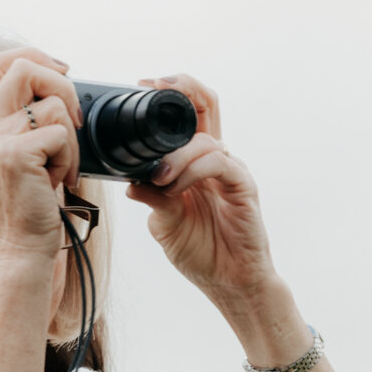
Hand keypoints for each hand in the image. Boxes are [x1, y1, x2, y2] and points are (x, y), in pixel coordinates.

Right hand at [0, 48, 82, 260]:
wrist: (22, 244)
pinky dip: (70, 158)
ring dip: (71, 139)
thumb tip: (61, 84)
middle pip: (24, 66)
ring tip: (59, 166)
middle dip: (62, 86)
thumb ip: (30, 118)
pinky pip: (61, 134)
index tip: (61, 72)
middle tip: (73, 121)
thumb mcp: (27, 152)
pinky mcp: (12, 154)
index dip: (32, 55)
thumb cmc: (31, 201)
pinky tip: (57, 179)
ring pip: (53, 106)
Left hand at [120, 74, 278, 303]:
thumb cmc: (203, 252)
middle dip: (182, 89)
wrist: (230, 283)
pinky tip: (176, 187)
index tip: (142, 88)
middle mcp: (215, 161)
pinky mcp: (243, 187)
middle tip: (154, 89)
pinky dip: (193, 171)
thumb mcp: (164, 223)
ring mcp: (231, 172)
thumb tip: (128, 180)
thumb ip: (151, 198)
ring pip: (205, 140)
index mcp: (196, 163)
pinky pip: (220, 163)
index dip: (170, 94)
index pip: (189, 114)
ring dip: (175, 155)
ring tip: (159, 178)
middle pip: (207, 106)